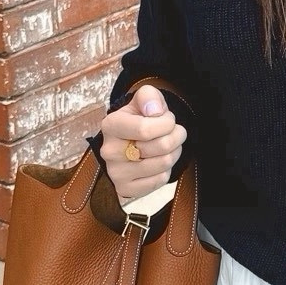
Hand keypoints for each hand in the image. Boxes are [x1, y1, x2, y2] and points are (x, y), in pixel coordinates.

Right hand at [99, 85, 186, 207]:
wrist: (130, 141)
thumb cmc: (139, 118)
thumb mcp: (142, 100)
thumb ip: (148, 96)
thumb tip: (154, 111)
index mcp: (111, 125)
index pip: (146, 129)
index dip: (166, 123)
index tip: (167, 119)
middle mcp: (110, 151)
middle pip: (161, 146)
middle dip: (175, 136)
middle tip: (171, 132)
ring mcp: (116, 172)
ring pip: (164, 163)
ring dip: (173, 152)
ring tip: (167, 145)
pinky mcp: (125, 189)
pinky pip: (160, 180)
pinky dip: (166, 169)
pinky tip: (158, 161)